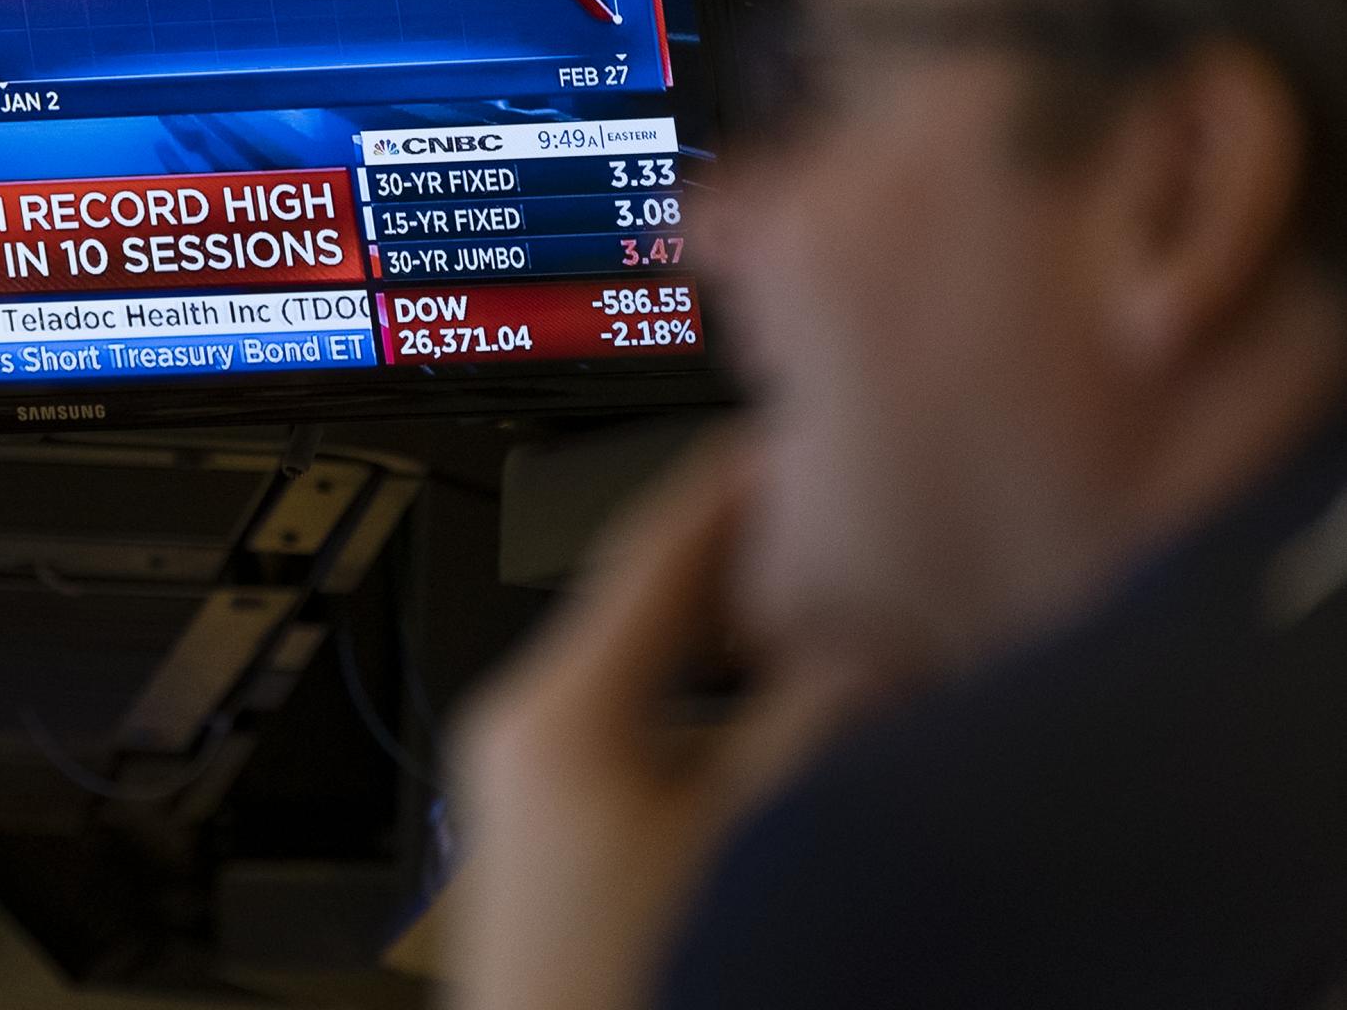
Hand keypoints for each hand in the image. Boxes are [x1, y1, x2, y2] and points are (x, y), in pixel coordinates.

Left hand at [444, 441, 885, 1009]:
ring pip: (659, 689)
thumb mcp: (743, 845)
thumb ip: (813, 726)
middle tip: (851, 537)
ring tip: (843, 643)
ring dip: (745, 667)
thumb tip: (867, 644)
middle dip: (756, 579)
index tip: (794, 435)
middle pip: (655, 614)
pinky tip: (793, 760)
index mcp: (554, 710)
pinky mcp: (549, 852)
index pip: (656, 547)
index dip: (735, 481)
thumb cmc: (622, 993)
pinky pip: (646, 753)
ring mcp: (527, 797)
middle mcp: (522, 737)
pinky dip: (718, 733)